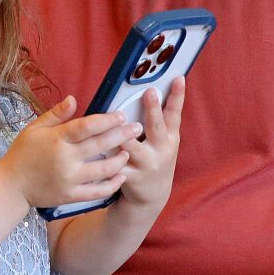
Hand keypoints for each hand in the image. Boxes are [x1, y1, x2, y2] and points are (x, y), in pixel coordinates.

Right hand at [0, 96, 139, 210]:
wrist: (12, 186)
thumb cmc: (23, 153)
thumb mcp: (35, 128)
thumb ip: (56, 114)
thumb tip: (74, 98)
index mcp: (57, 139)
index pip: (87, 126)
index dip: (107, 120)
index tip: (122, 115)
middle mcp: (65, 159)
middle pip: (100, 145)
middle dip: (122, 135)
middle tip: (137, 128)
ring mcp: (70, 179)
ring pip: (104, 169)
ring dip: (120, 160)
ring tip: (129, 152)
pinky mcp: (71, 196)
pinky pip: (97, 191)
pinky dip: (112, 184)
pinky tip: (121, 176)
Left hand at [116, 78, 185, 212]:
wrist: (152, 196)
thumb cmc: (154, 158)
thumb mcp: (164, 142)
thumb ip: (158, 121)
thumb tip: (151, 88)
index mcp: (170, 138)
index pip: (175, 114)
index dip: (178, 96)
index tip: (178, 78)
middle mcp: (161, 150)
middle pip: (156, 127)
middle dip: (153, 109)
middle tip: (149, 92)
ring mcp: (146, 164)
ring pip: (131, 146)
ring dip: (122, 133)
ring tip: (115, 118)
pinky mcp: (130, 176)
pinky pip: (115, 163)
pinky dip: (105, 155)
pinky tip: (95, 145)